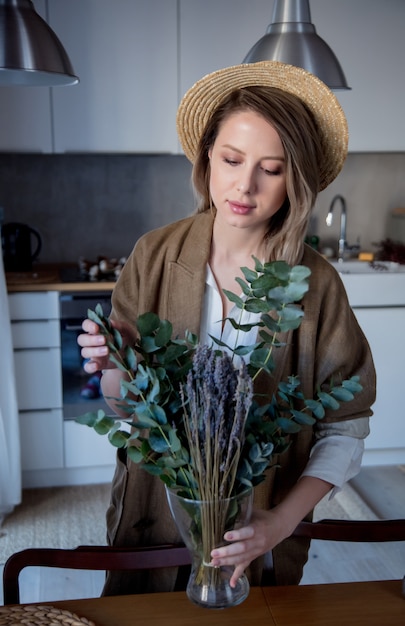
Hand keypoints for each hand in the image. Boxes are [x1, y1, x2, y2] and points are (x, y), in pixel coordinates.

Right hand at [77, 318, 133, 373]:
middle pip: (82, 339)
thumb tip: (111, 323)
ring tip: (107, 350)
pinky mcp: (97, 364)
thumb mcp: (127, 331)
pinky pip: (87, 366)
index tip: (96, 328)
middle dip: (91, 339)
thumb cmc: (126, 339)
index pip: (86, 325)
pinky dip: (90, 366)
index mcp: (97, 330)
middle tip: (104, 340)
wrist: (132, 355)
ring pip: (84, 352)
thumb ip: (120, 326)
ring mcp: (93, 353)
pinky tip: (96, 366)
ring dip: (94, 351)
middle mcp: (92, 341)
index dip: (88, 325)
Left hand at [209, 476, 332, 587]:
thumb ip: (241, 511)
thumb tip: (223, 504)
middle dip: (227, 552)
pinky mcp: (255, 556)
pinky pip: (246, 566)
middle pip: (242, 549)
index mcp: (257, 528)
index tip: (226, 535)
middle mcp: (257, 541)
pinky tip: (231, 583)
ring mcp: (256, 551)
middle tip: (213, 552)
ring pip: (242, 559)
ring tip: (213, 562)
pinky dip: (237, 575)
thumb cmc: (264, 517)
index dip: (237, 534)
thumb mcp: (254, 511)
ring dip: (227, 562)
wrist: (280, 527)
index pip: (247, 532)